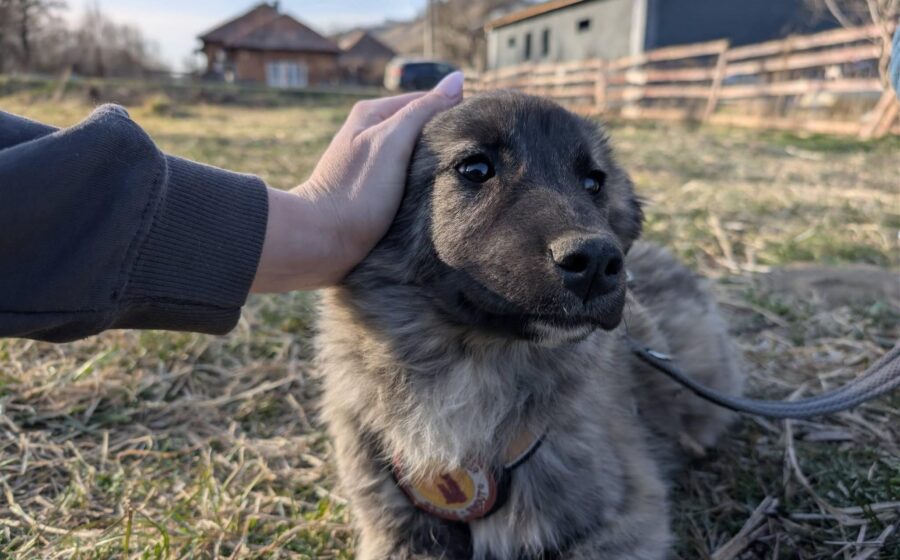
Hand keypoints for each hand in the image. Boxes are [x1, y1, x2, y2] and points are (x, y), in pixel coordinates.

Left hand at [251, 72, 463, 292]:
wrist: (322, 243)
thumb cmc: (356, 190)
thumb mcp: (393, 141)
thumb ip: (424, 110)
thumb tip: (457, 80)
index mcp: (372, 114)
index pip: (425, 102)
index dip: (452, 114)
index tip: (477, 134)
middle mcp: (370, 136)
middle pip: (421, 131)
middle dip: (445, 143)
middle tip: (473, 159)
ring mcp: (372, 167)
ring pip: (416, 159)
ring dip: (436, 168)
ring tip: (458, 180)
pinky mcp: (374, 195)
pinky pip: (408, 183)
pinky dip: (423, 188)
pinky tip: (437, 199)